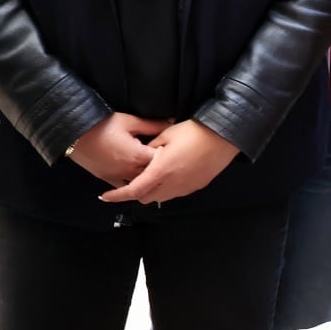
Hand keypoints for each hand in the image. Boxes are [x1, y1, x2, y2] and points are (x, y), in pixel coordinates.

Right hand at [69, 112, 164, 185]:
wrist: (74, 134)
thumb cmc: (102, 126)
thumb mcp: (130, 121)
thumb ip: (153, 125)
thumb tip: (171, 123)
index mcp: (138, 156)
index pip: (162, 161)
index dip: (169, 155)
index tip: (173, 148)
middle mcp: (129, 171)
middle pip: (152, 175)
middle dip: (160, 168)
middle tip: (166, 160)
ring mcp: (117, 177)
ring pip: (139, 184)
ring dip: (147, 177)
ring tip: (153, 169)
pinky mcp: (107, 179)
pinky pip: (123, 187)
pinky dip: (131, 184)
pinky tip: (137, 178)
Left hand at [100, 119, 239, 203]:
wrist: (225, 136)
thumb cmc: (195, 132)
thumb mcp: (167, 134)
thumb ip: (151, 147)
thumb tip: (143, 154)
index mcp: (161, 171)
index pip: (133, 190)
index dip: (117, 196)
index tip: (105, 196)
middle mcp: (172, 184)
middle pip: (146, 198)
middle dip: (135, 193)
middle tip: (131, 181)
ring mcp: (186, 187)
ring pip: (162, 197)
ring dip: (153, 191)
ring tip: (153, 176)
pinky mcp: (197, 186)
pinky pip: (176, 192)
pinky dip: (168, 187)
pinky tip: (172, 174)